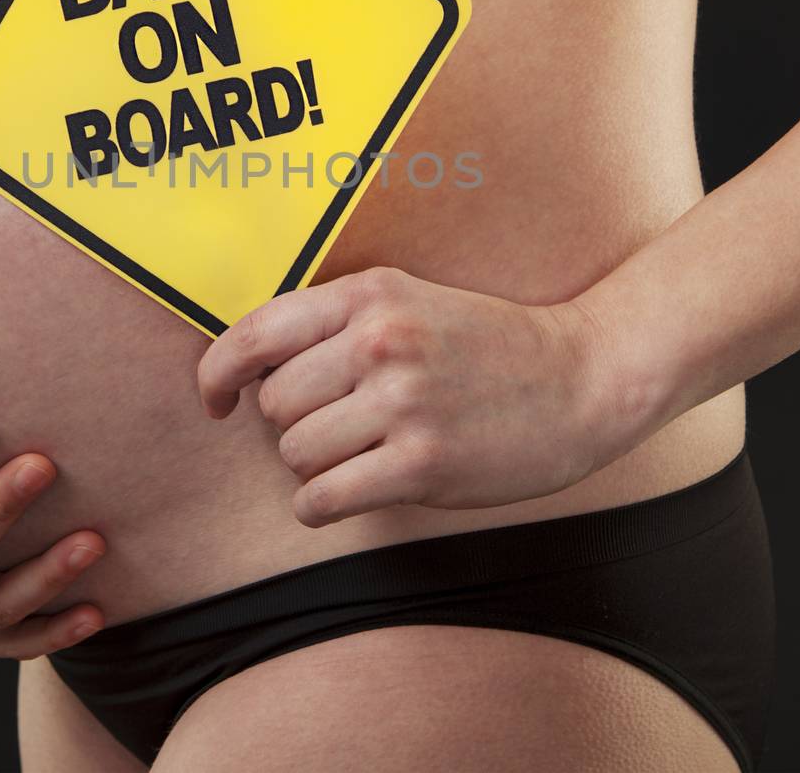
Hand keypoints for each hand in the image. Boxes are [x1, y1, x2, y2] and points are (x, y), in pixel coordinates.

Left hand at [198, 266, 635, 527]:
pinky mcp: (421, 463)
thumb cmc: (486, 346)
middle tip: (343, 425)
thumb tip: (247, 369)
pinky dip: (323, 504)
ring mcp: (401, 403)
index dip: (218, 375)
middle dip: (294, 423)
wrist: (582, 377)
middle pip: (273, 404)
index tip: (217, 400)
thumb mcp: (409, 301)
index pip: (254, 335)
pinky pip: (321, 499)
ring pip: (294, 453)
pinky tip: (352, 491)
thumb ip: (335, 321)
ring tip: (364, 452)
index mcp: (369, 295)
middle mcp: (379, 341)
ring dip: (316, 465)